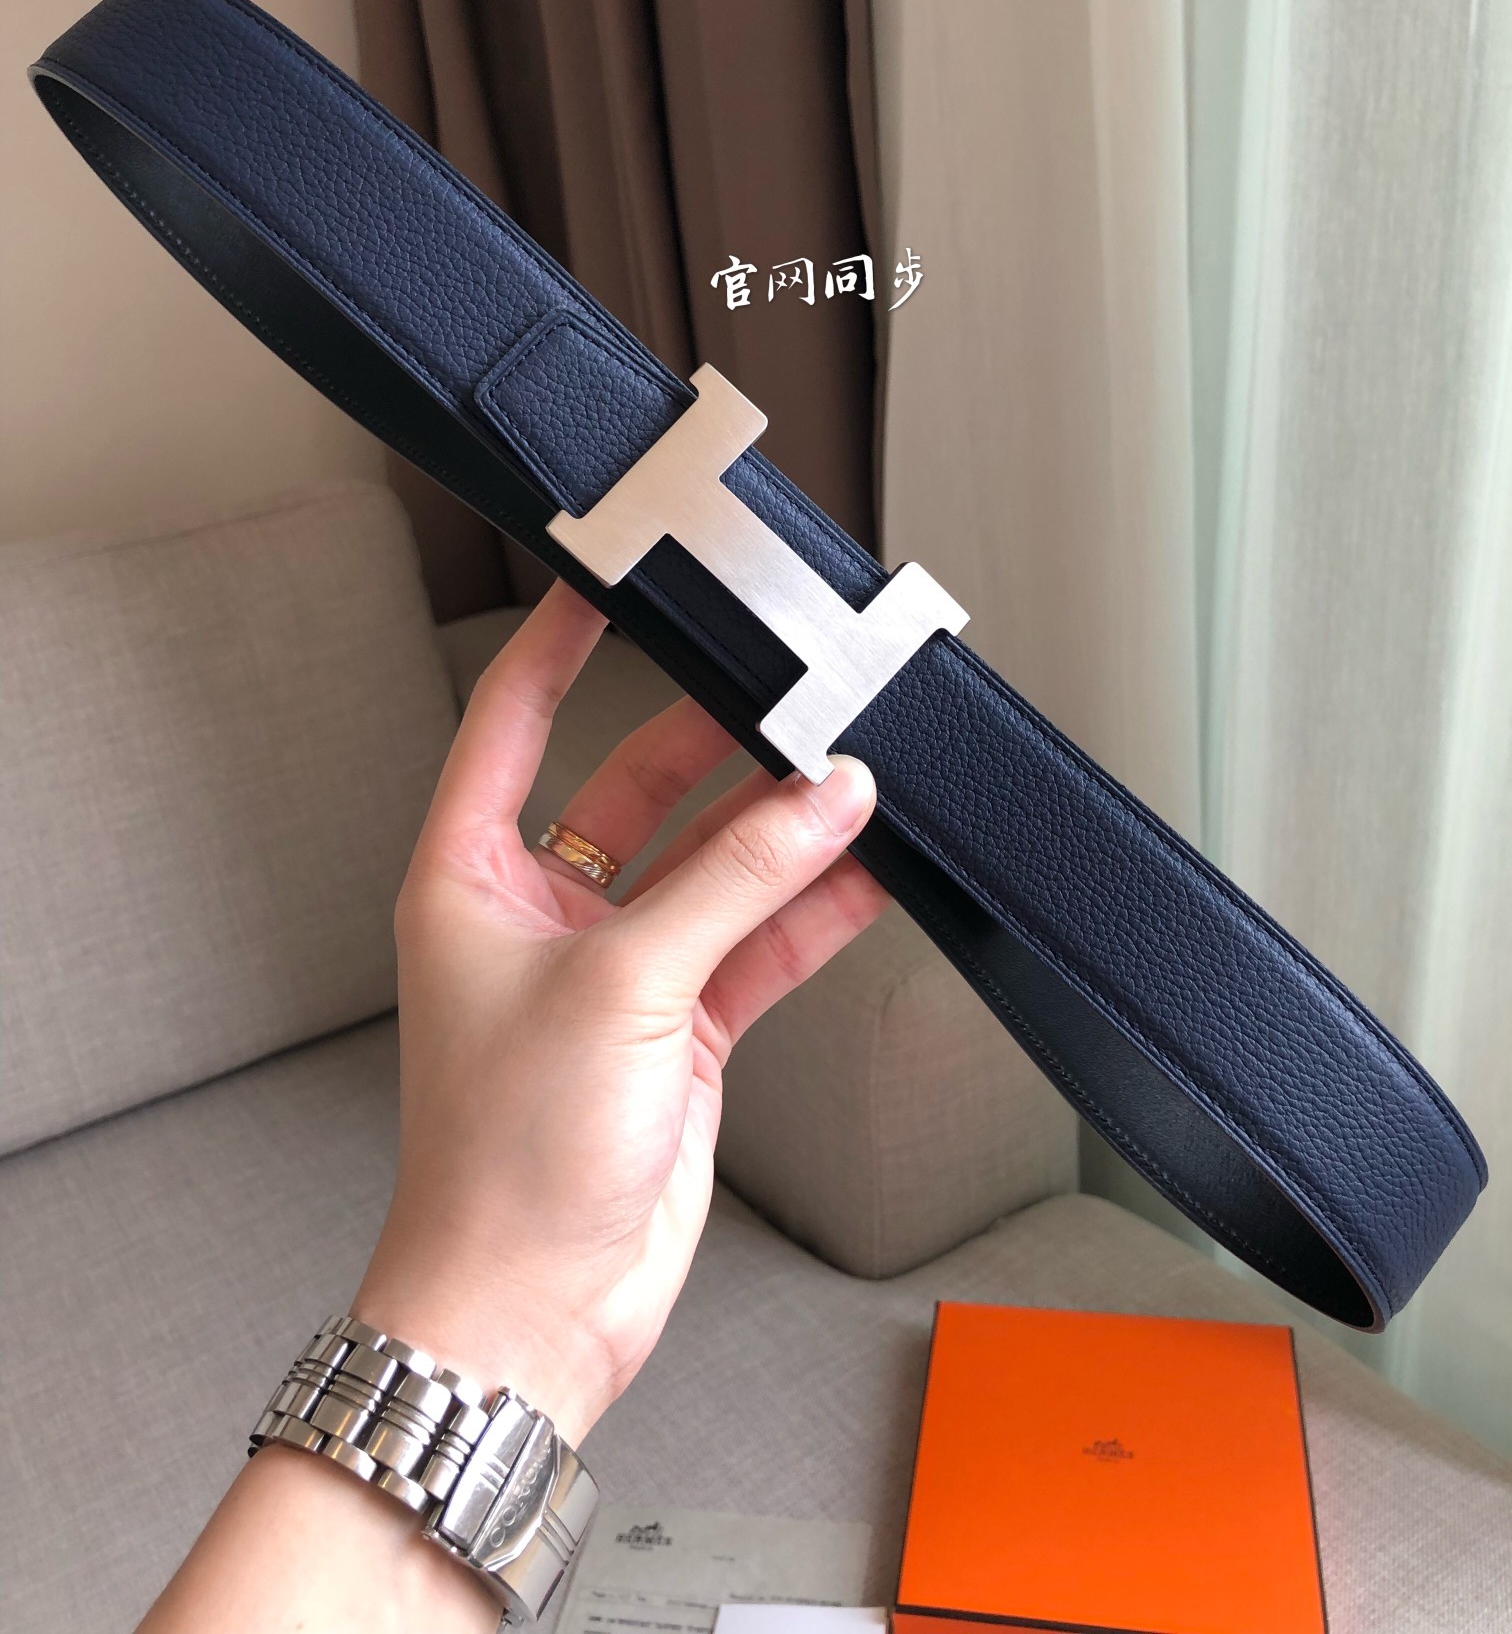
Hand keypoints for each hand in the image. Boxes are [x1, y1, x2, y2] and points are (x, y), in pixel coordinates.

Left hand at [354, 580, 885, 1442]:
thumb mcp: (622, 987)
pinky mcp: (682, 1027)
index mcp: (471, 877)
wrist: (537, 1310)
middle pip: (637, 787)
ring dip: (782, 829)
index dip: (558, 645)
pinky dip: (812, 909)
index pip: (512, 721)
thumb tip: (823, 800)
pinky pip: (757, 942)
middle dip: (715, 741)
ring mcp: (619, 970)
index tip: (610, 579)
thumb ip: (736, 883)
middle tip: (794, 691)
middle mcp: (542, 913)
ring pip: (713, 865)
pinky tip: (867, 870)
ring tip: (855, 777)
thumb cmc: (507, 1161)